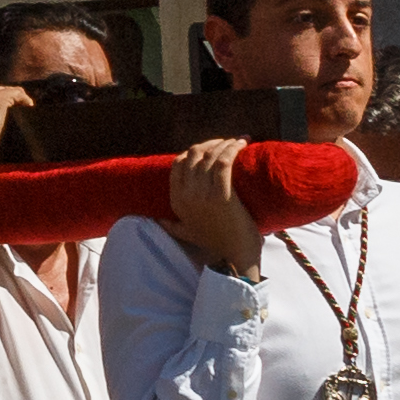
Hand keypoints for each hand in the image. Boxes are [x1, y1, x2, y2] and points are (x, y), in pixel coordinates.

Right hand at [164, 137, 262, 277]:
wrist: (234, 258)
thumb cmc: (215, 244)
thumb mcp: (186, 233)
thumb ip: (171, 226)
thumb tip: (157, 221)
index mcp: (177, 200)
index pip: (178, 163)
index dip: (194, 150)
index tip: (211, 148)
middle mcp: (186, 195)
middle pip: (194, 154)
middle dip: (211, 143)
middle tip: (228, 142)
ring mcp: (203, 195)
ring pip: (210, 156)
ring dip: (225, 144)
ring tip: (238, 141)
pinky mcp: (222, 196)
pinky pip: (224, 163)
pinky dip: (233, 149)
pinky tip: (242, 144)